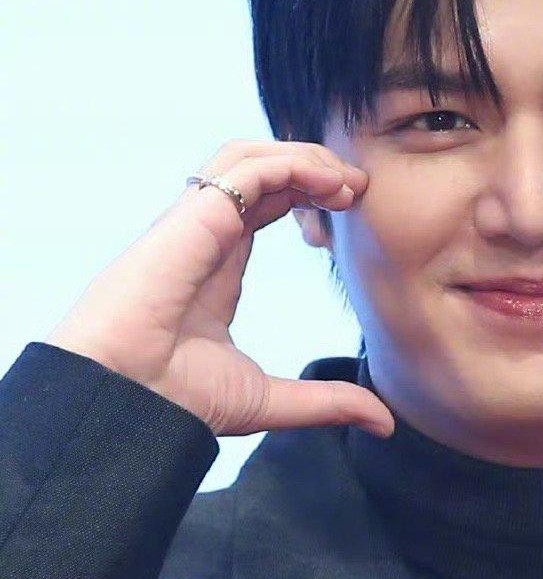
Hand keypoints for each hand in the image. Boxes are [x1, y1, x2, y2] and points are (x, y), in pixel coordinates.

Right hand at [45, 139, 394, 437]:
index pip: (266, 202)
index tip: (351, 210)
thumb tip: (383, 423)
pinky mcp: (194, 217)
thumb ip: (327, 402)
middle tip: (360, 188)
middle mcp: (206, 234)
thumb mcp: (271, 400)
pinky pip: (245, 167)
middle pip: (260, 170)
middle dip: (315, 168)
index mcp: (218, 262)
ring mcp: (197, 222)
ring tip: (346, 182)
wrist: (124, 403)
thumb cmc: (176, 402)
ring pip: (249, 155)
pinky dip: (291, 163)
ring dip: (303, 157)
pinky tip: (328, 183)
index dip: (310, 196)